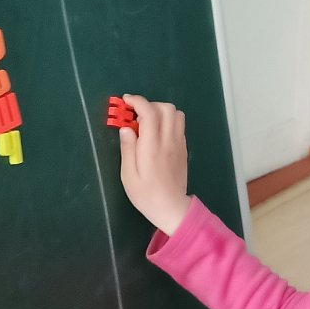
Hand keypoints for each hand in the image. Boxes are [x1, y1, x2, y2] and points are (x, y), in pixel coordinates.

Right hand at [119, 94, 190, 234]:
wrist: (171, 208)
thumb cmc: (145, 194)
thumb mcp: (128, 175)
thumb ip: (127, 149)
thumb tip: (125, 128)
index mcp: (152, 147)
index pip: (149, 113)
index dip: (137, 101)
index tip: (126, 101)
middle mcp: (168, 141)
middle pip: (166, 108)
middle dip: (149, 104)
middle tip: (136, 115)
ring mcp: (179, 144)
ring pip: (176, 114)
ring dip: (161, 111)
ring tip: (147, 122)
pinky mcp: (183, 148)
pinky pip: (179, 125)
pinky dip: (168, 121)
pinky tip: (157, 133)